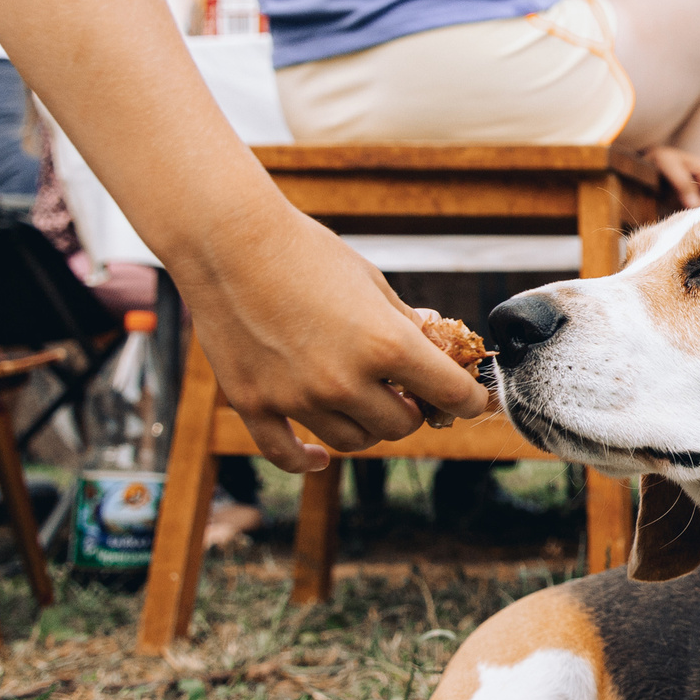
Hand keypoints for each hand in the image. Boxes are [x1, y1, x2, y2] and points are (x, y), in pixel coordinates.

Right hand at [171, 205, 493, 471]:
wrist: (227, 239)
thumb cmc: (304, 250)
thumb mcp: (370, 280)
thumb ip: (404, 320)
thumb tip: (434, 337)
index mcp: (386, 345)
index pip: (449, 394)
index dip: (469, 400)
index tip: (472, 401)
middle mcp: (344, 380)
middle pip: (400, 426)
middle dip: (412, 410)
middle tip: (407, 393)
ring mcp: (297, 398)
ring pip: (353, 441)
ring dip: (367, 425)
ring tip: (363, 402)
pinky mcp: (254, 403)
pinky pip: (287, 454)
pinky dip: (307, 461)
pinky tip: (319, 457)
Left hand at [645, 145, 699, 207]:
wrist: (644, 161)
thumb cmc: (658, 158)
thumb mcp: (670, 166)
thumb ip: (683, 184)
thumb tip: (695, 205)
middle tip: (691, 209)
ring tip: (682, 209)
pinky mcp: (690, 199)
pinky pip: (699, 210)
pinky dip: (692, 213)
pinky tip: (679, 210)